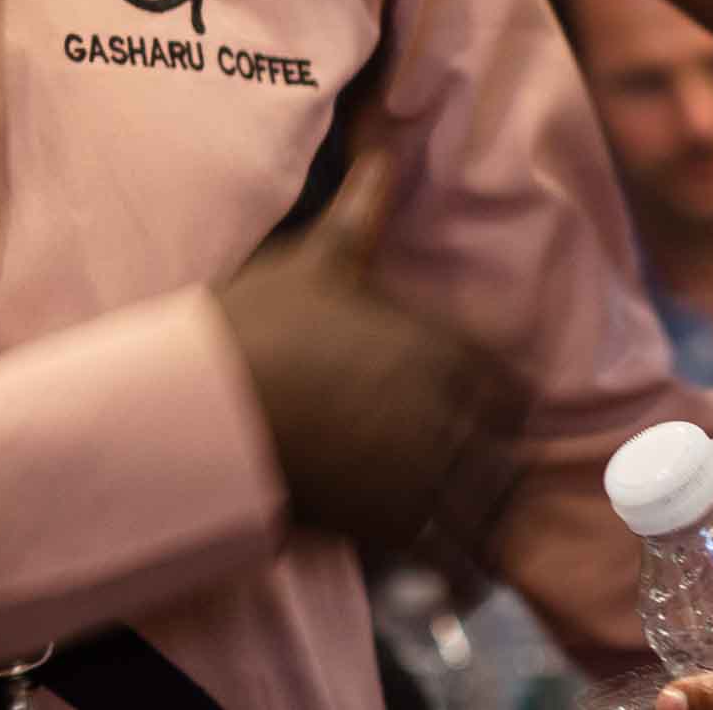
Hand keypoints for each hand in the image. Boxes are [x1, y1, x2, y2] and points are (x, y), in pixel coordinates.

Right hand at [213, 151, 526, 562]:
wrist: (203, 405)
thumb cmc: (259, 324)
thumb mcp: (316, 257)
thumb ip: (363, 207)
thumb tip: (384, 144)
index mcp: (438, 348)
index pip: (509, 386)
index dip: (502, 400)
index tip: (492, 409)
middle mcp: (445, 413)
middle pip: (507, 452)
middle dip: (499, 460)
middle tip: (486, 472)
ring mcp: (421, 474)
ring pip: (487, 508)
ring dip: (485, 516)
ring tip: (477, 525)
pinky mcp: (389, 526)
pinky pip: (451, 556)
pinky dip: (456, 565)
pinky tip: (449, 568)